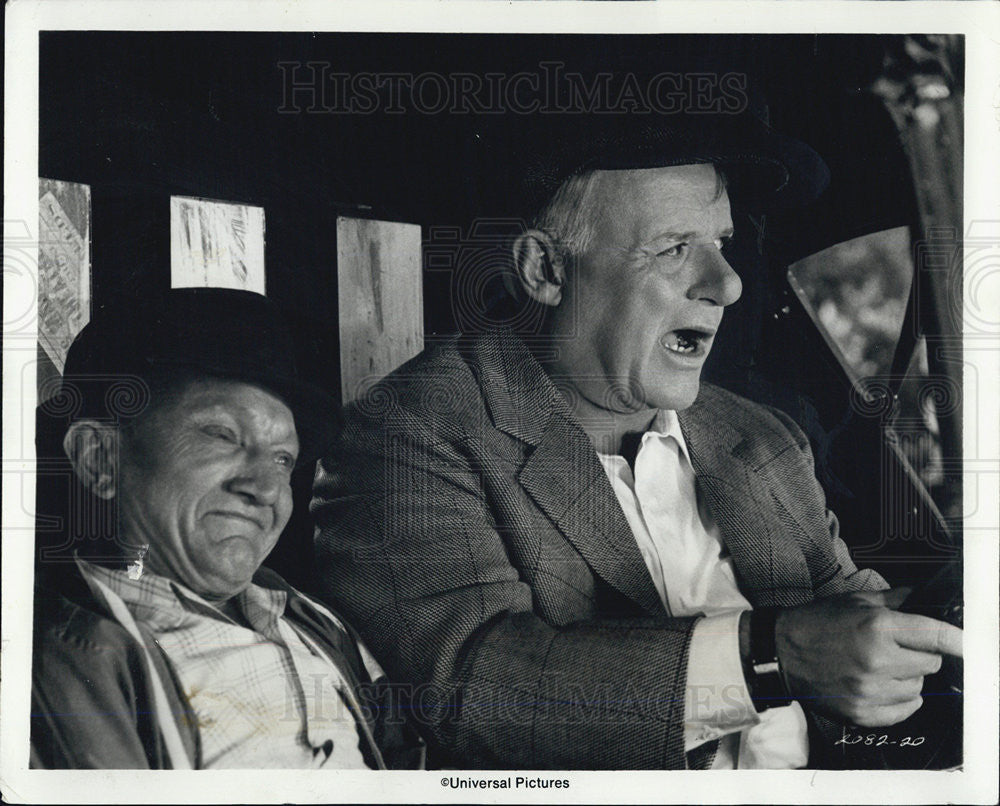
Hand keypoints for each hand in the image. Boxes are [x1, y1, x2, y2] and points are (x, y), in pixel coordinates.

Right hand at [775, 588, 961, 726]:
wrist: (780, 652)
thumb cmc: (817, 623)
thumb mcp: (855, 601)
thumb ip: (897, 600)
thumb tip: (926, 598)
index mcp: (877, 627)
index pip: (937, 637)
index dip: (960, 641)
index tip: (971, 645)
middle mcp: (877, 661)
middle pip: (932, 665)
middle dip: (921, 655)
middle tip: (897, 647)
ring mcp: (869, 691)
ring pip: (918, 688)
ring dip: (907, 677)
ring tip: (880, 666)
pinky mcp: (862, 713)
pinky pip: (904, 710)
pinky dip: (898, 699)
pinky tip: (878, 685)